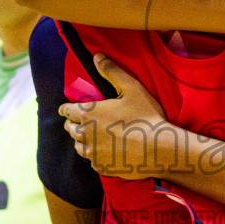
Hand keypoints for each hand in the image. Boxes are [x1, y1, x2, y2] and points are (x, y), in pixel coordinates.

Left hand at [59, 54, 169, 177]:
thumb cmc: (146, 117)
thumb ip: (112, 71)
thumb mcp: (131, 88)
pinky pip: (92, 161)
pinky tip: (105, 153)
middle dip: (73, 124)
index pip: (66, 110)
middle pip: (70, 129)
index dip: (65, 108)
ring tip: (90, 137)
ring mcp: (93, 153)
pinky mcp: (102, 167)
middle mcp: (85, 134)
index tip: (65, 109)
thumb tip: (97, 56)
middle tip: (79, 122)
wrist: (159, 149)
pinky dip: (95, 156)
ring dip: (81, 141)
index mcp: (88, 114)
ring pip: (78, 146)